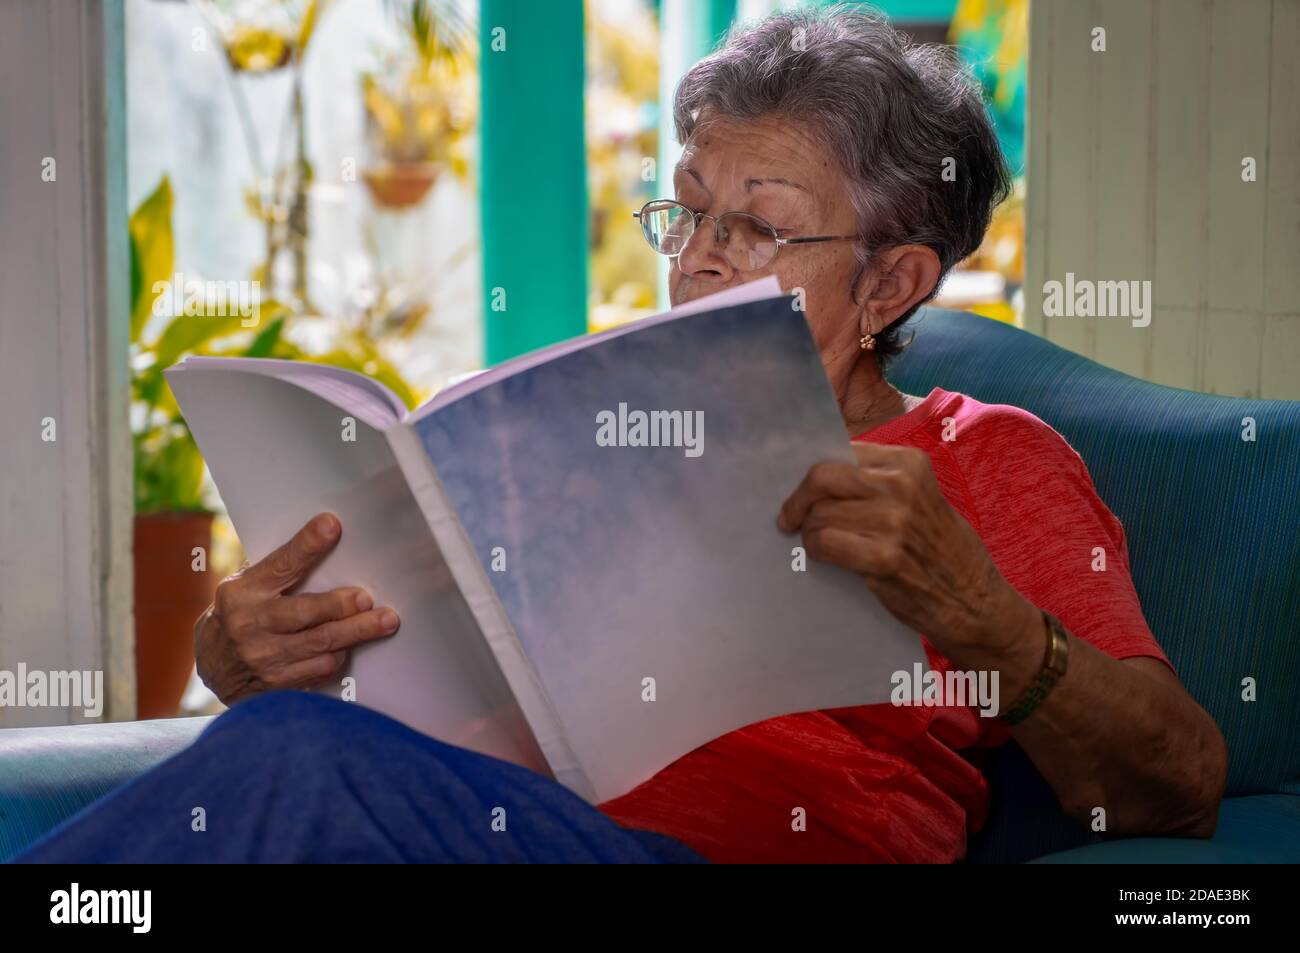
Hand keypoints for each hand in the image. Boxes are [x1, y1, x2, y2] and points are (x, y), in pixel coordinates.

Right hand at [194, 512, 400, 704]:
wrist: (210, 668)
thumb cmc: (239, 615)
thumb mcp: (245, 588)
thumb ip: (278, 574)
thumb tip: (326, 544)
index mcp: (242, 592)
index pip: (281, 564)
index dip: (307, 545)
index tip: (332, 526)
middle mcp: (250, 625)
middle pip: (307, 613)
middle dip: (343, 606)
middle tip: (368, 599)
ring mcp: (262, 659)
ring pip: (320, 645)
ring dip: (356, 633)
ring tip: (383, 622)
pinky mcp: (275, 686)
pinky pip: (319, 671)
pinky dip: (337, 658)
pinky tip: (348, 648)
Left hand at [777, 442, 1033, 660]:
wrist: (977, 602)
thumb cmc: (942, 550)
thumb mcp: (921, 498)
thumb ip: (877, 481)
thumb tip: (819, 477)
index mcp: (910, 463)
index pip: (840, 453)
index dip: (813, 473)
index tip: (802, 490)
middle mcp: (902, 485)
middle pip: (821, 477)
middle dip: (799, 499)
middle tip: (791, 518)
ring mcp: (894, 522)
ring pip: (818, 514)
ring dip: (808, 531)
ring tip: (817, 542)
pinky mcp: (884, 558)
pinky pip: (824, 544)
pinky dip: (815, 550)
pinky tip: (823, 556)